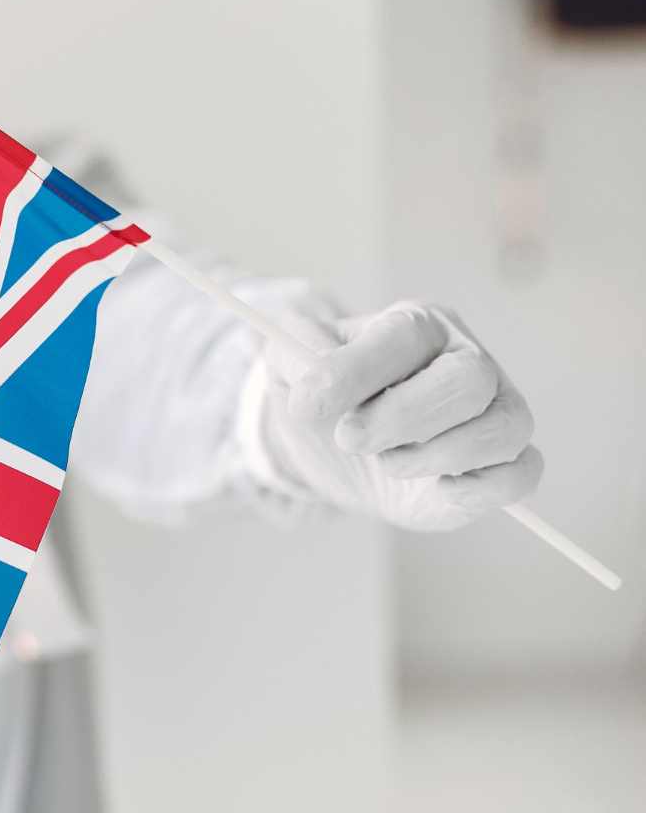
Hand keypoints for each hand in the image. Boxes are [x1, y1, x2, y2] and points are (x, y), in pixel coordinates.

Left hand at [256, 302, 542, 531]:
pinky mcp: (504, 461)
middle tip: (349, 439)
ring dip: (437, 455)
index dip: (355, 371)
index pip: (402, 337)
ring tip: (387, 462)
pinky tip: (437, 489)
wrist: (339, 450)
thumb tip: (312, 385)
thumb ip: (296, 359)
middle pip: (467, 380)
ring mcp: (496, 409)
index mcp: (415, 325)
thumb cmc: (328, 398)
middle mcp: (466, 359)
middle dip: (402, 418)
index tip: (308, 405)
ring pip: (502, 428)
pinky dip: (480, 487)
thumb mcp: (292, 367)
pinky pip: (521, 473)